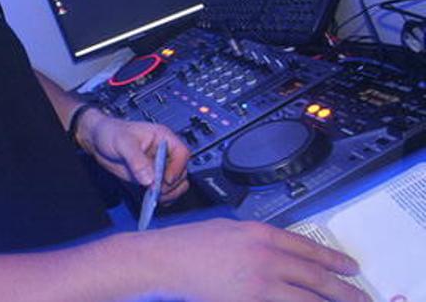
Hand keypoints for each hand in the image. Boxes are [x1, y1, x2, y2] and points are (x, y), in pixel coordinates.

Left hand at [76, 110, 189, 200]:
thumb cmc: (110, 132)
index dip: (178, 168)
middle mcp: (164, 152)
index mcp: (162, 138)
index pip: (182, 153)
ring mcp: (158, 166)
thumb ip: (137, 160)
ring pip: (176, 184)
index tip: (165, 179)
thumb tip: (150, 179)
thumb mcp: (123, 143)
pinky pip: (165, 191)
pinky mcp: (151, 178)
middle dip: (171, 184)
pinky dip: (162, 198)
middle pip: (182, 172)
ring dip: (169, 193)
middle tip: (156, 190)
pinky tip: (151, 199)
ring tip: (154, 197)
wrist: (97, 140)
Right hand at [139, 218, 370, 301]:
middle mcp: (265, 257)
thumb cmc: (187, 244)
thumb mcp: (228, 229)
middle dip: (344, 290)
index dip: (334, 260)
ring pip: (307, 299)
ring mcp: (259, 283)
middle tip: (361, 297)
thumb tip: (280, 251)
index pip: (309, 247)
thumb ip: (257, 240)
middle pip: (315, 276)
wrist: (164, 260)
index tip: (350, 268)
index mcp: (260, 233)